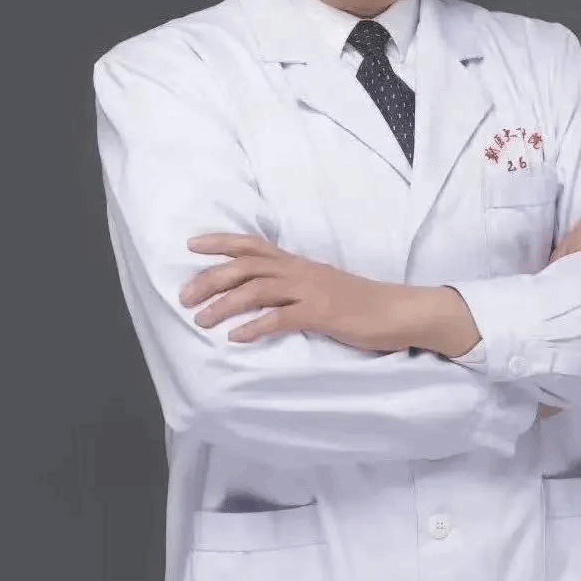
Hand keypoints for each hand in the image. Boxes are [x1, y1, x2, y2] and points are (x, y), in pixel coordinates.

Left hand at [179, 233, 409, 351]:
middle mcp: (300, 271)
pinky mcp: (322, 314)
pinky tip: (237, 338)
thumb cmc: (358, 303)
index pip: (253, 245)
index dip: (221, 242)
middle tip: (184, 297)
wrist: (397, 311)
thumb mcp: (321, 286)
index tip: (191, 245)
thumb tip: (260, 295)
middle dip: (211, 279)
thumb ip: (292, 286)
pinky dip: (255, 327)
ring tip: (202, 321)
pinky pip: (281, 318)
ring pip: (257, 290)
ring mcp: (311, 291)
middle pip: (246, 266)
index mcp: (298, 263)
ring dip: (225, 305)